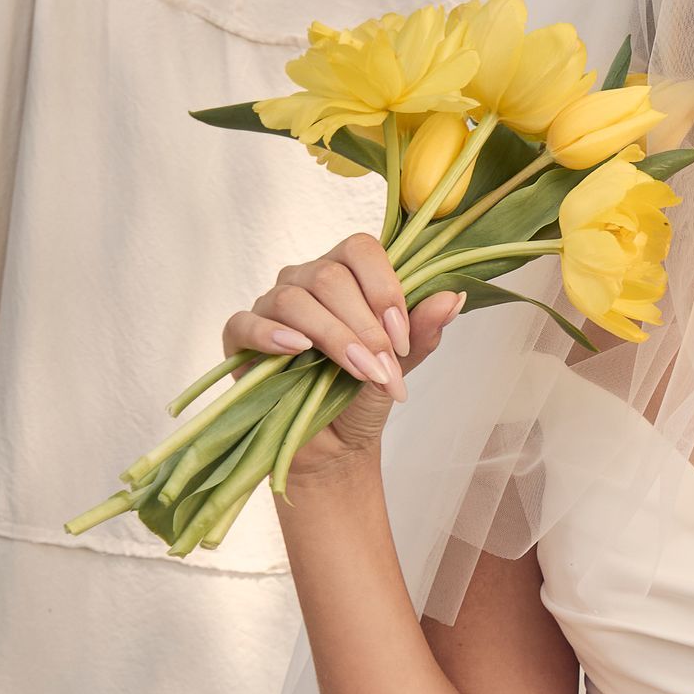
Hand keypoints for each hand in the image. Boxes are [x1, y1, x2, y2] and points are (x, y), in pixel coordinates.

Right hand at [221, 230, 465, 466]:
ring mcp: (271, 306)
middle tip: (384, 367)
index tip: (401, 336)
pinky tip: (297, 351)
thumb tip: (454, 296)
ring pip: (294, 298)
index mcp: (347, 275)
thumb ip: (423, 330)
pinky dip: (271, 334)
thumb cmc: (365, 393)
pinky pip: (245, 322)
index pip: (360, 249)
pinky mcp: (240, 338)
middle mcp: (306, 281)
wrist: (336, 444)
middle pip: (329, 275)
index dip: (383, 287)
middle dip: (364, 325)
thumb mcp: (402, 363)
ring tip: (357, 371)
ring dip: (332, 336)